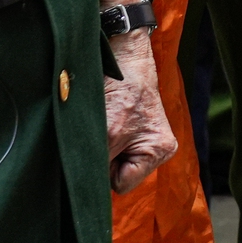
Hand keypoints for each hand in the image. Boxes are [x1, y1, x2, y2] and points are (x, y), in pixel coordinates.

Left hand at [101, 33, 175, 194]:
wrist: (122, 52)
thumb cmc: (122, 89)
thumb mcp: (108, 133)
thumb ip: (98, 165)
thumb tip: (82, 190)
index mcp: (159, 151)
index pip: (121, 185)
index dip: (105, 169)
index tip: (105, 140)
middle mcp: (155, 148)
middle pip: (115, 174)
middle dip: (102, 156)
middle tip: (103, 129)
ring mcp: (142, 137)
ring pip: (107, 160)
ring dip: (98, 143)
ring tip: (104, 119)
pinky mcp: (128, 126)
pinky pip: (106, 145)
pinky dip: (98, 134)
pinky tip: (103, 116)